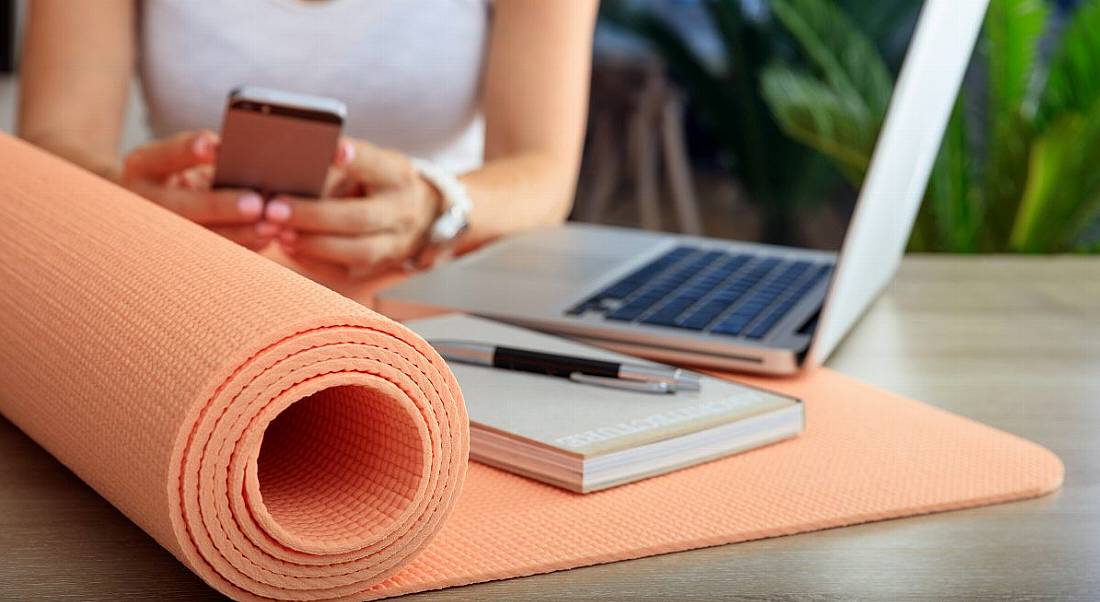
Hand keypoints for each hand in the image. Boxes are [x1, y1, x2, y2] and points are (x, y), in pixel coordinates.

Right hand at [119, 131, 270, 249]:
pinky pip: (212, 254)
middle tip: (255, 204)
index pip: (163, 156)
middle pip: (181, 206)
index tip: (213, 146)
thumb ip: (207, 155)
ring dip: (237, 233)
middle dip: (218, 205)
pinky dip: (241, 246)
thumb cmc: (177, 172)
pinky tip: (265, 238)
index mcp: (143, 167)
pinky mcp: (178, 253)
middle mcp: (144, 201)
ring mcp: (157, 231)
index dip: (186, 151)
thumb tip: (244, 159)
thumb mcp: (180, 158)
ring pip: (198, 237)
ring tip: (269, 227)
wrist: (151, 204)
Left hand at [262, 139, 441, 278]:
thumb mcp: (370, 164)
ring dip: (314, 244)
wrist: (419, 214)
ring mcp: (397, 244)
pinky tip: (290, 247)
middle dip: (314, 215)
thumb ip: (337, 168)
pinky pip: (347, 271)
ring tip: (280, 234)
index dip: (356, 159)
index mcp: (397, 176)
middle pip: (360, 217)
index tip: (334, 150)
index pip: (376, 165)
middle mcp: (402, 211)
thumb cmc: (378, 182)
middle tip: (274, 209)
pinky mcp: (382, 267)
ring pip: (358, 252)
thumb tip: (289, 172)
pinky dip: (314, 260)